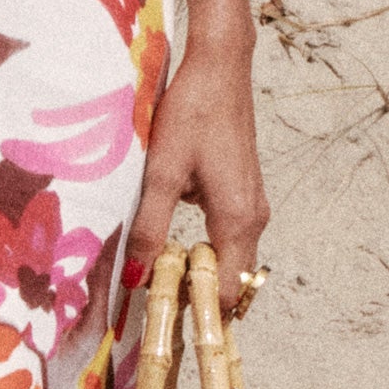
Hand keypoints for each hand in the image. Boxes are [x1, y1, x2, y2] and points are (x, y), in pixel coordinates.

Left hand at [126, 28, 267, 307]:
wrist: (220, 65)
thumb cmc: (193, 113)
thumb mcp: (162, 172)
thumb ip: (149, 228)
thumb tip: (135, 278)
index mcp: (237, 220)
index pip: (227, 293)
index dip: (198, 313)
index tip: (164, 324)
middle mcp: (253, 218)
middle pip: (231, 280)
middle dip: (196, 296)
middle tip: (152, 304)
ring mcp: (251, 203)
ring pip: (228, 257)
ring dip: (197, 270)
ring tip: (154, 274)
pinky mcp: (242, 190)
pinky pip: (226, 235)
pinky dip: (202, 246)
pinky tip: (166, 236)